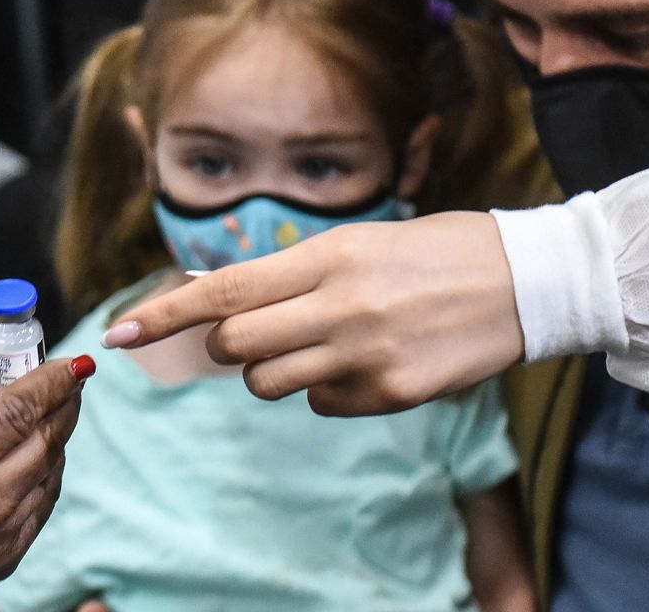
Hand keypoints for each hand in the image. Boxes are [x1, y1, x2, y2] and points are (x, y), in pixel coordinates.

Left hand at [105, 211, 523, 415]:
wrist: (527, 282)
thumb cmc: (438, 251)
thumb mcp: (361, 242)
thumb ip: (293, 273)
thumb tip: (220, 299)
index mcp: (330, 255)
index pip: (226, 290)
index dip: (165, 314)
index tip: (121, 336)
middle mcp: (341, 306)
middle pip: (236, 346)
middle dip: (230, 345)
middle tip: (257, 331)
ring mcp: (366, 355)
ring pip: (271, 385)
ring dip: (278, 370)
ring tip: (326, 343)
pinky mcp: (392, 395)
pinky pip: (323, 405)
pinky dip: (328, 390)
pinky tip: (369, 362)